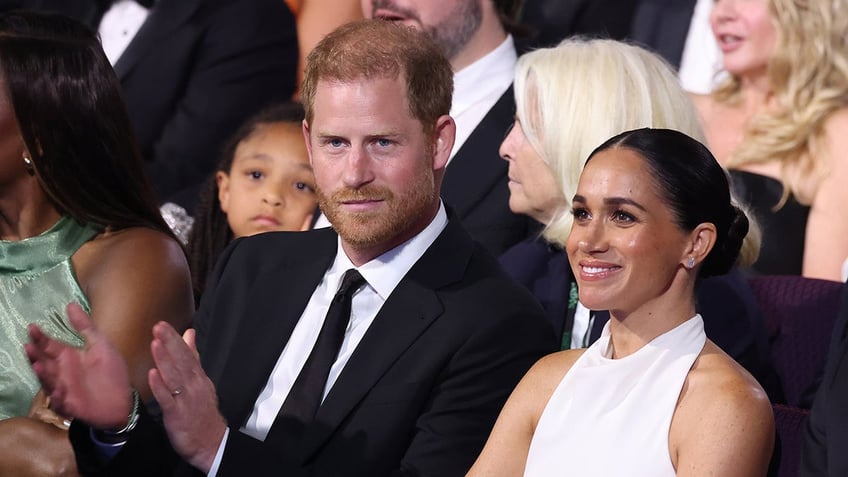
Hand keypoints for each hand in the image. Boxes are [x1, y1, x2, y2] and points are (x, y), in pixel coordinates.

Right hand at [25, 303, 132, 429]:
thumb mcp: (101, 345)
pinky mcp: (70, 405)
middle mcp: (62, 372)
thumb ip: (85, 327)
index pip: (49, 345)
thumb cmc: (111, 372)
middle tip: (28, 346)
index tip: (32, 327)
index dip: (40, 337)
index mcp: (68, 357)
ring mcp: (64, 389)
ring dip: (43, 374)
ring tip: (37, 365)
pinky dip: (57, 397)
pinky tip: (58, 390)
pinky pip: (60, 402)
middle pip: (43, 362)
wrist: (122, 401)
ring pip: (48, 381)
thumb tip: (70, 304)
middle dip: (35, 355)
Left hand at [148, 323, 225, 472]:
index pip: (187, 354)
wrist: (211, 442)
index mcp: (198, 377)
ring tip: (155, 344)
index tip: (163, 325)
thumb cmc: (202, 411)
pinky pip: (168, 399)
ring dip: (165, 360)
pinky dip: (160, 387)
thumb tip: (189, 334)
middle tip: (158, 327)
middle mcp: (193, 385)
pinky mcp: (177, 415)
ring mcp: (186, 399)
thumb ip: (193, 357)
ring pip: (174, 377)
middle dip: (169, 343)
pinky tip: (152, 375)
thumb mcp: (201, 381)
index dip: (175, 339)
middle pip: (181, 361)